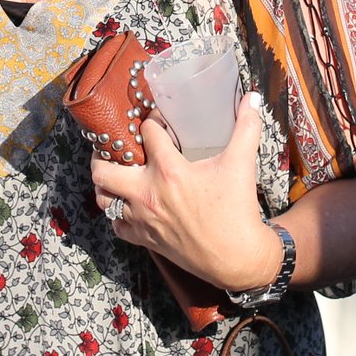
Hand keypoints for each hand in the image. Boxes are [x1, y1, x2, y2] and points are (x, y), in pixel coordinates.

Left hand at [89, 92, 283, 291]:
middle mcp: (148, 194)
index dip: (151, 120)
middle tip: (114, 146)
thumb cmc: (238, 210)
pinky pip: (117, 225)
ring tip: (116, 173)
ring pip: (104, 198)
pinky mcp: (145, 239)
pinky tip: (129, 204)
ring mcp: (143, 219)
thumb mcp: (241, 164)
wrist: (237, 258)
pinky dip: (118, 213)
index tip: (158, 120)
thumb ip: (246, 127)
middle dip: (103, 154)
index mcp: (169, 171)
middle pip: (103, 170)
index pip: (147, 133)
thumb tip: (252, 97)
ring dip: (106, 184)